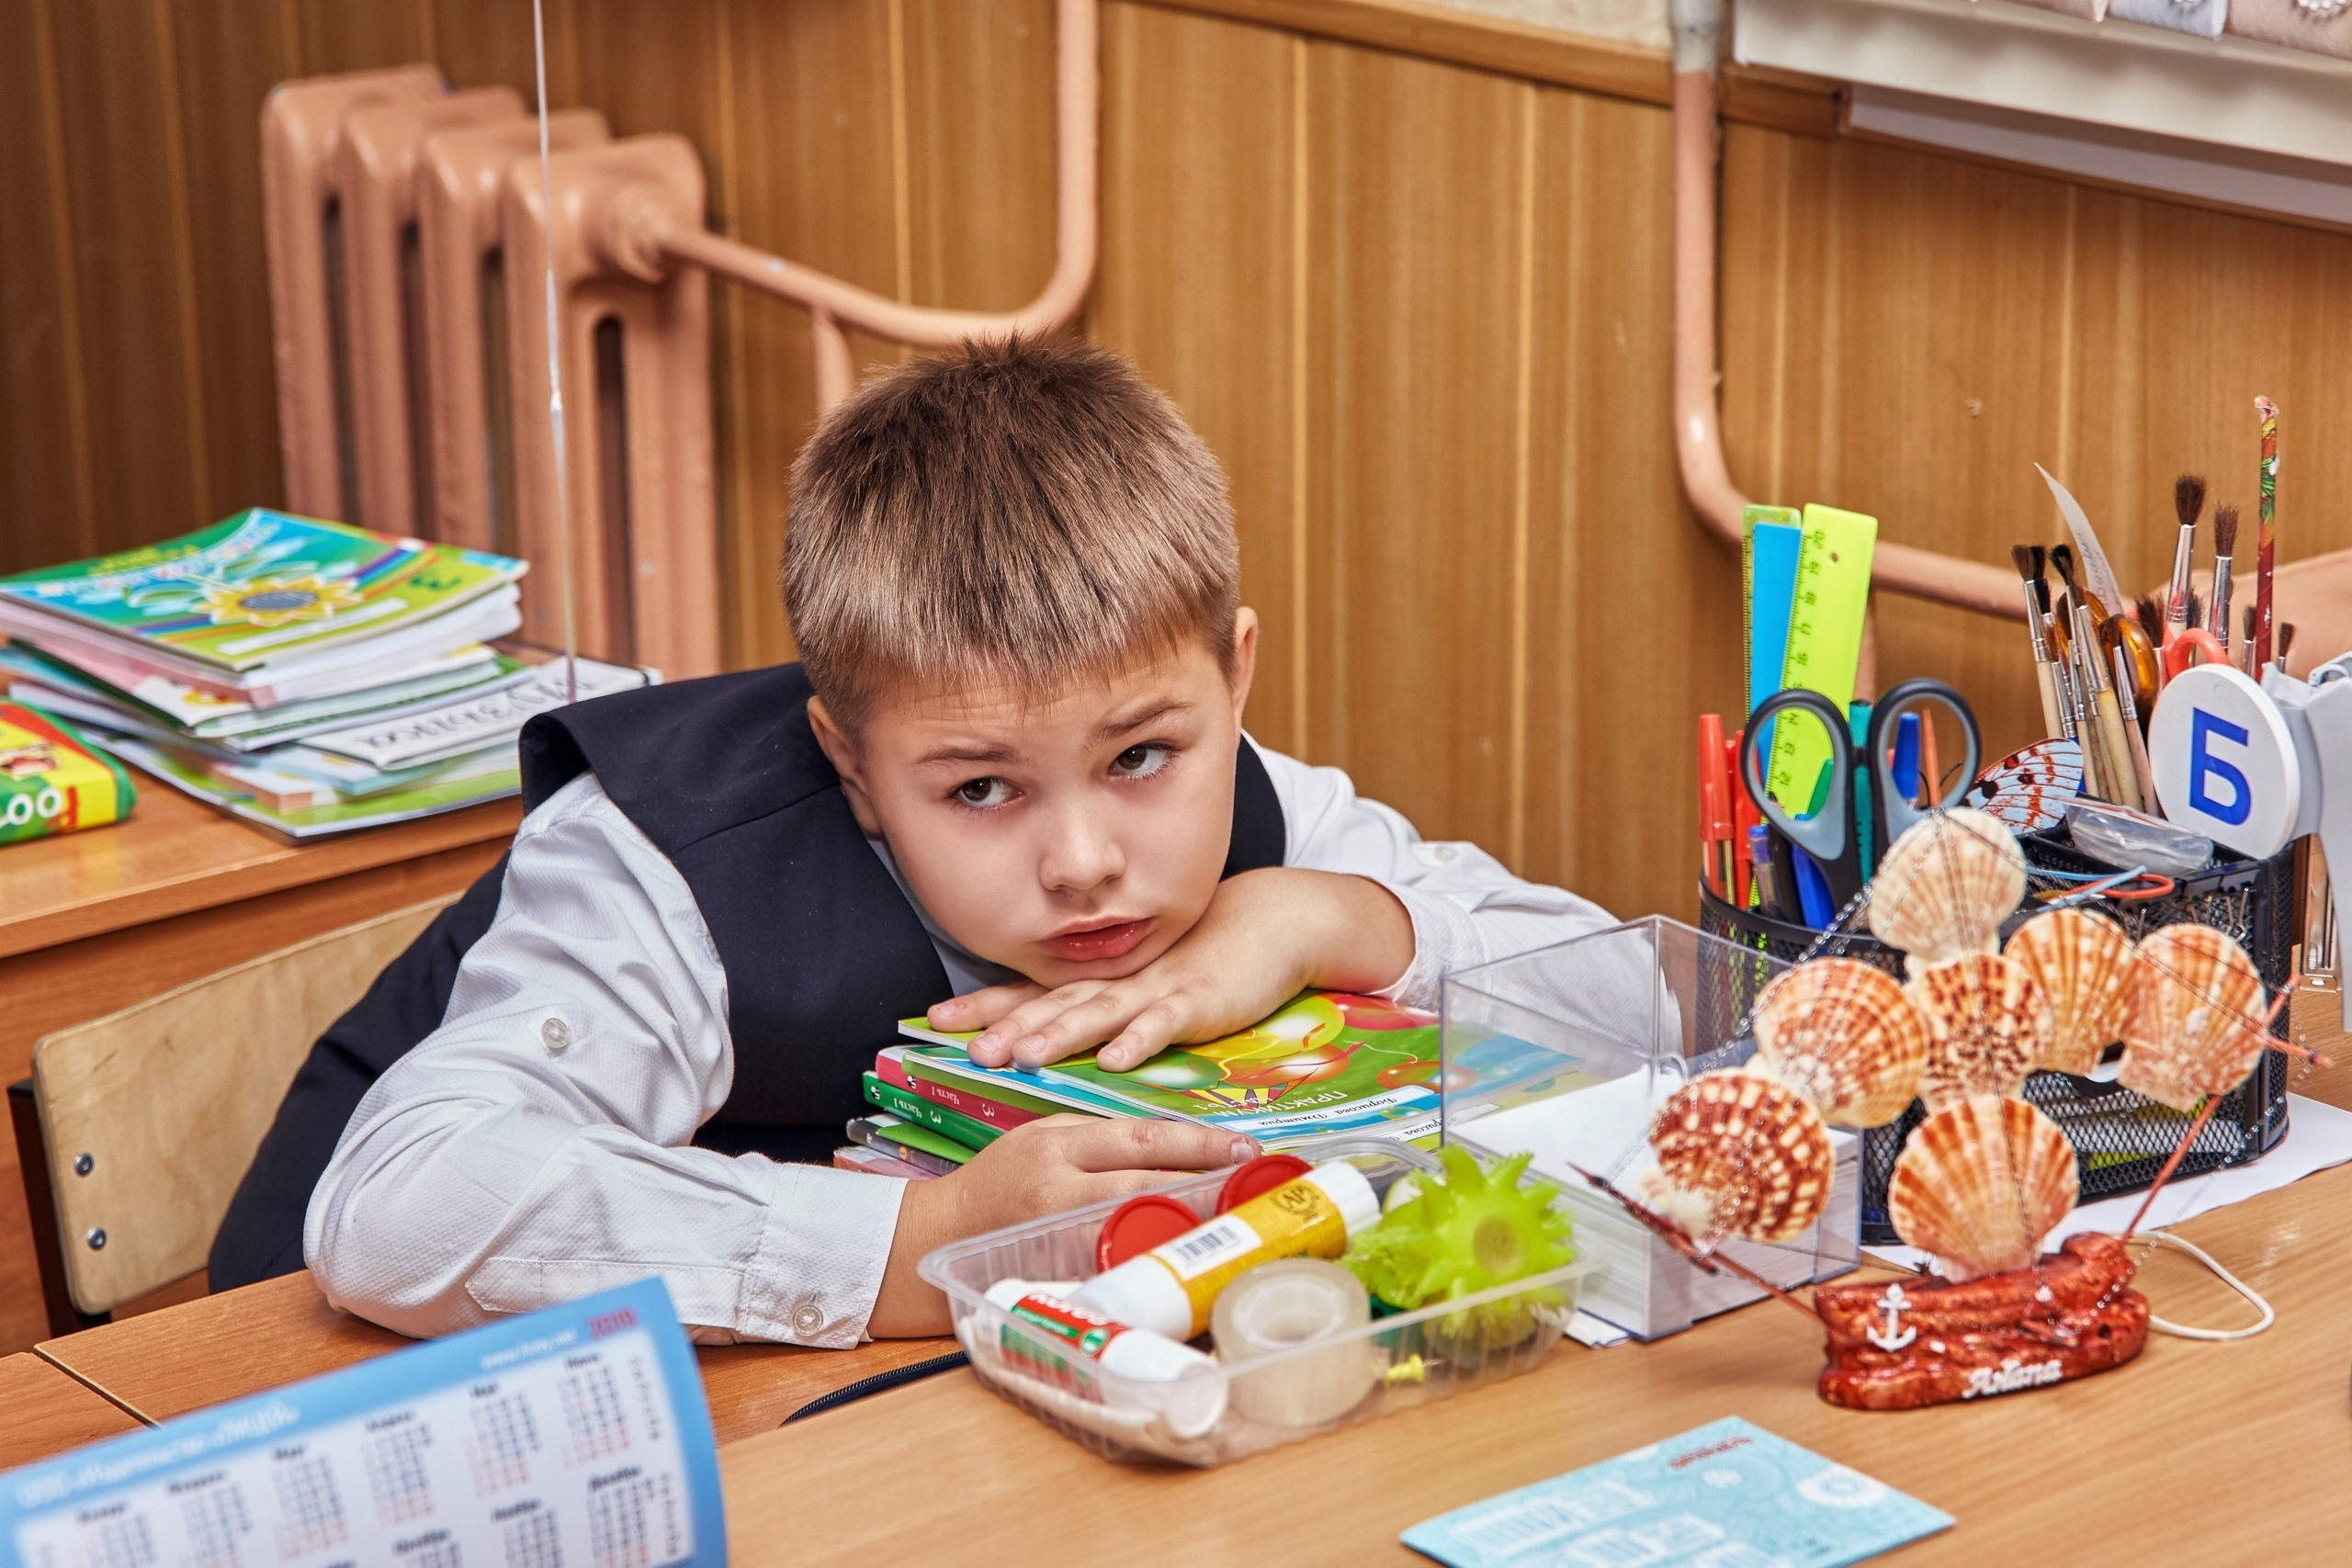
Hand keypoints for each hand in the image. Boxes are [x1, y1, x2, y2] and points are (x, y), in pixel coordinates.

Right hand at [866, 1116, 1257, 1335]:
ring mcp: (1058, 1235)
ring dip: (1190, 1221)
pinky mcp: (1056, 1273)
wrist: (931, 1239)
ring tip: (1234, 1217)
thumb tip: (1165, 1145)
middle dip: (1208, 1183)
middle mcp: (1059, 1187)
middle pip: (1150, 1183)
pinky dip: (1153, 1258)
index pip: (1141, 1139)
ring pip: (1139, 1225)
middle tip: (1254, 1182)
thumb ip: (1095, 1141)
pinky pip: (1115, 1263)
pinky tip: (1184, 1258)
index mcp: (1057, 1146)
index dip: (1198, 1144)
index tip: (1242, 1147)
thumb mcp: (1039, 1140)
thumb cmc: (992, 1184)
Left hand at [930, 867, 1413, 1071]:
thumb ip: (1106, 1008)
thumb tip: (1054, 1032)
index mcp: (1103, 979)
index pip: (1031, 991)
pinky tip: (1117, 1060)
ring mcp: (1157, 990)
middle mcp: (1119, 981)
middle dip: (1006, 1026)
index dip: (984, 1003)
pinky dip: (1141, 1040)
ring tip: (1020, 1057)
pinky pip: (1166, 1024)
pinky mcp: (1200, 1002)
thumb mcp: (1147, 983)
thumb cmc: (1207, 956)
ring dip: (1059, 1035)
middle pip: (1053, 1004)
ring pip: (1099, 1013)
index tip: (934, 1018)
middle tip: (964, 1049)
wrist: (1272, 921)